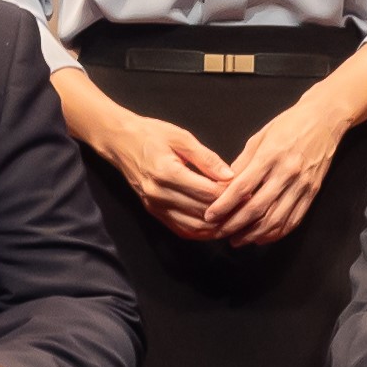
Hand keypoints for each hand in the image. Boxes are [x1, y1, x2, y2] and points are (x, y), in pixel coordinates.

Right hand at [82, 97, 239, 236]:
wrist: (120, 141)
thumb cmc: (151, 134)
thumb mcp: (181, 137)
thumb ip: (206, 158)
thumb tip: (230, 176)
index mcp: (167, 172)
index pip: (206, 192)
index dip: (230, 194)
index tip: (247, 190)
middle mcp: (159, 194)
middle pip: (202, 211)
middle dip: (228, 211)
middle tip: (247, 206)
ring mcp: (154, 206)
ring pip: (193, 226)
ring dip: (216, 227)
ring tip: (235, 219)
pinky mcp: (153, 212)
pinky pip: (180, 229)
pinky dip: (200, 232)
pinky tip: (214, 227)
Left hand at [200, 93, 351, 245]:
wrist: (325, 119)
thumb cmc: (289, 124)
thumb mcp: (260, 137)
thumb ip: (243, 162)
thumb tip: (224, 185)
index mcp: (270, 155)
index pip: (242, 187)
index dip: (224, 205)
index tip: (210, 215)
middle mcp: (287, 172)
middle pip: (257, 208)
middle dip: (235, 224)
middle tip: (220, 233)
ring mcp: (302, 185)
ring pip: (276, 219)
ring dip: (254, 234)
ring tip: (238, 239)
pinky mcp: (312, 192)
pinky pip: (294, 219)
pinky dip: (277, 232)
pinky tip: (263, 237)